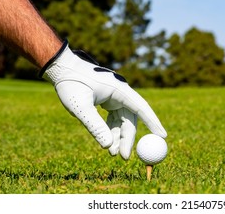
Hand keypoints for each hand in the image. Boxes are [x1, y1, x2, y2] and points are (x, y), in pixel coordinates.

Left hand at [40, 41, 166, 159]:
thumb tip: (109, 146)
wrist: (61, 67)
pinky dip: (112, 130)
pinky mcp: (108, 99)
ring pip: (123, 119)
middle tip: (124, 157)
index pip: (141, 107)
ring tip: (112, 154)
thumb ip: (95, 125)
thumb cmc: (71, 82)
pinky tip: (107, 142)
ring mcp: (114, 95)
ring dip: (119, 136)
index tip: (162, 136)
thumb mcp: (80, 106)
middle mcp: (120, 92)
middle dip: (128, 138)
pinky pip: (115, 117)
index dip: (153, 122)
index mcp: (119, 89)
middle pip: (131, 118)